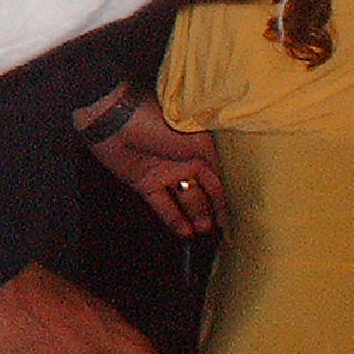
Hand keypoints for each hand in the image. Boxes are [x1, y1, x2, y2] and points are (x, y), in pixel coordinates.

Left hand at [88, 97, 224, 235]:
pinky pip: (162, 205)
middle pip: (202, 191)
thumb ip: (216, 163)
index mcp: (199, 147)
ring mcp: (164, 172)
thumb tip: (230, 185)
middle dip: (211, 209)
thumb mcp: (198, 141)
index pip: (218, 177)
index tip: (239, 216)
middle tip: (219, 228)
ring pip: (184, 199)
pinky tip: (185, 232)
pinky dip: (173, 219)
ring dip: (195, 216)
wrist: (114, 121)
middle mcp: (184, 160)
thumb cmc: (160, 125)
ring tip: (203, 230)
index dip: (226, 197)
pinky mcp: (144, 182)